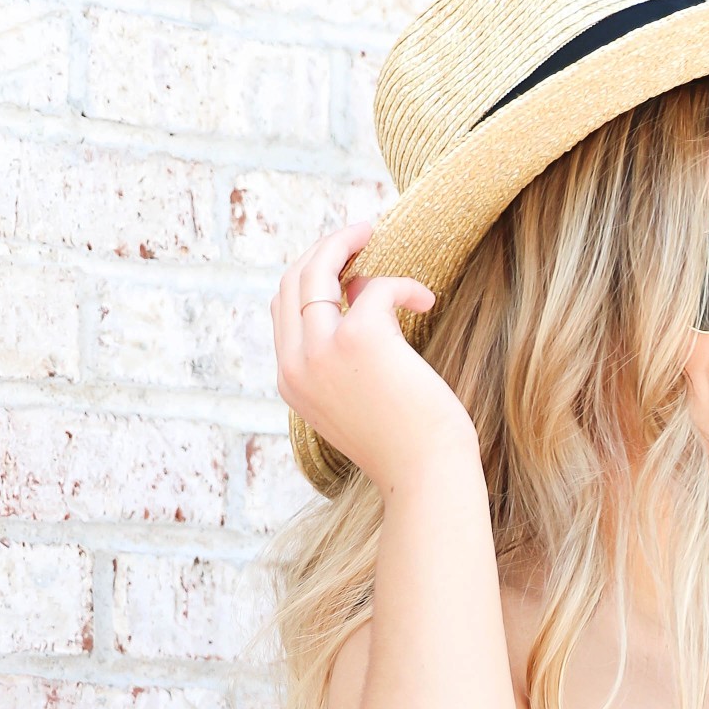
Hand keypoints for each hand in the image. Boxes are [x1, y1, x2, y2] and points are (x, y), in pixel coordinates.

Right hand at [272, 219, 480, 496]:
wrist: (426, 475)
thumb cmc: (405, 442)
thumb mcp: (356, 397)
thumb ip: (342, 352)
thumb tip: (359, 288)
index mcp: (290, 381)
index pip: (282, 308)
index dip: (309, 276)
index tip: (340, 262)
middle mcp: (296, 365)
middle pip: (293, 280)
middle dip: (323, 248)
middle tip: (360, 232)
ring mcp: (322, 351)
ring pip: (317, 270)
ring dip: (345, 241)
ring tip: (374, 232)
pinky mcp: (360, 338)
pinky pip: (376, 286)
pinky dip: (403, 286)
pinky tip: (426, 300)